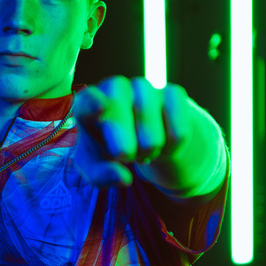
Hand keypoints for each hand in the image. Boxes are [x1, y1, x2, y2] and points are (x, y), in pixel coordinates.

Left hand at [72, 76, 194, 186]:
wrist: (142, 138)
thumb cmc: (109, 149)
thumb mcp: (97, 168)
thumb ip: (101, 175)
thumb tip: (123, 178)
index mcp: (89, 102)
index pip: (88, 99)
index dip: (94, 103)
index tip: (101, 108)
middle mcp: (115, 87)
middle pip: (118, 110)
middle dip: (124, 143)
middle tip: (126, 157)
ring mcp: (144, 87)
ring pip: (149, 122)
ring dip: (149, 147)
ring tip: (144, 152)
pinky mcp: (173, 93)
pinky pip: (177, 126)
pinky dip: (172, 146)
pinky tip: (165, 144)